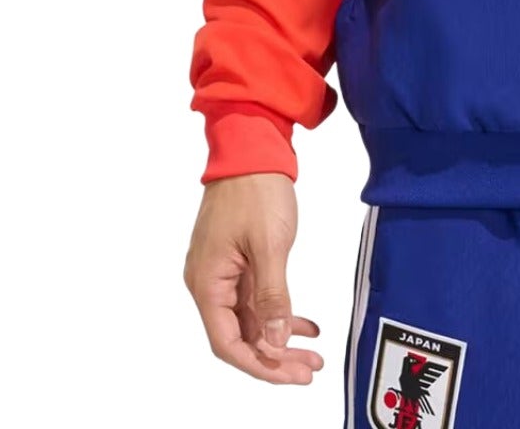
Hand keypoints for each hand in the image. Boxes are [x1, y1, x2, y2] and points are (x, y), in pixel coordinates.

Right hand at [183, 172, 324, 384]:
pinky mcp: (239, 259)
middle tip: (309, 369)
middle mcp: (210, 282)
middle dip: (275, 357)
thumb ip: (271, 296)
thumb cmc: (255, 190)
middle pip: (240, 336)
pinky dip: (280, 311)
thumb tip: (271, 342)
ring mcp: (224, 271)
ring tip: (311, 353)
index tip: (290, 375)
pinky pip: (256, 297)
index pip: (227, 343)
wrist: (252, 145)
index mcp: (207, 283)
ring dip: (280, 337)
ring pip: (251, 318)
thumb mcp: (269, 245)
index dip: (258, 365)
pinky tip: (304, 323)